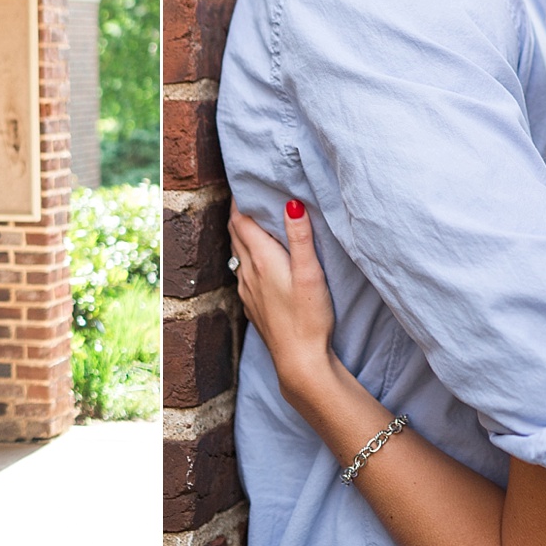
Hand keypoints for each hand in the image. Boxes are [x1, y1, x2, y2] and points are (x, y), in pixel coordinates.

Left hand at [229, 200, 336, 387]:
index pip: (240, 220)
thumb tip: (290, 203)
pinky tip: (258, 262)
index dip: (240, 200)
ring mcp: (247, 291)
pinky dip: (247, 258)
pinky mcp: (253, 306)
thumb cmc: (309, 317)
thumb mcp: (310, 273)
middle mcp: (248, 273)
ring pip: (237, 254)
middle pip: (235, 234)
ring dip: (241, 235)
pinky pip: (243, 273)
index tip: (245, 183)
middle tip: (249, 196)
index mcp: (261, 259)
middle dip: (239, 213)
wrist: (299, 362)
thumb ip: (300, 237)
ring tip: (253, 222)